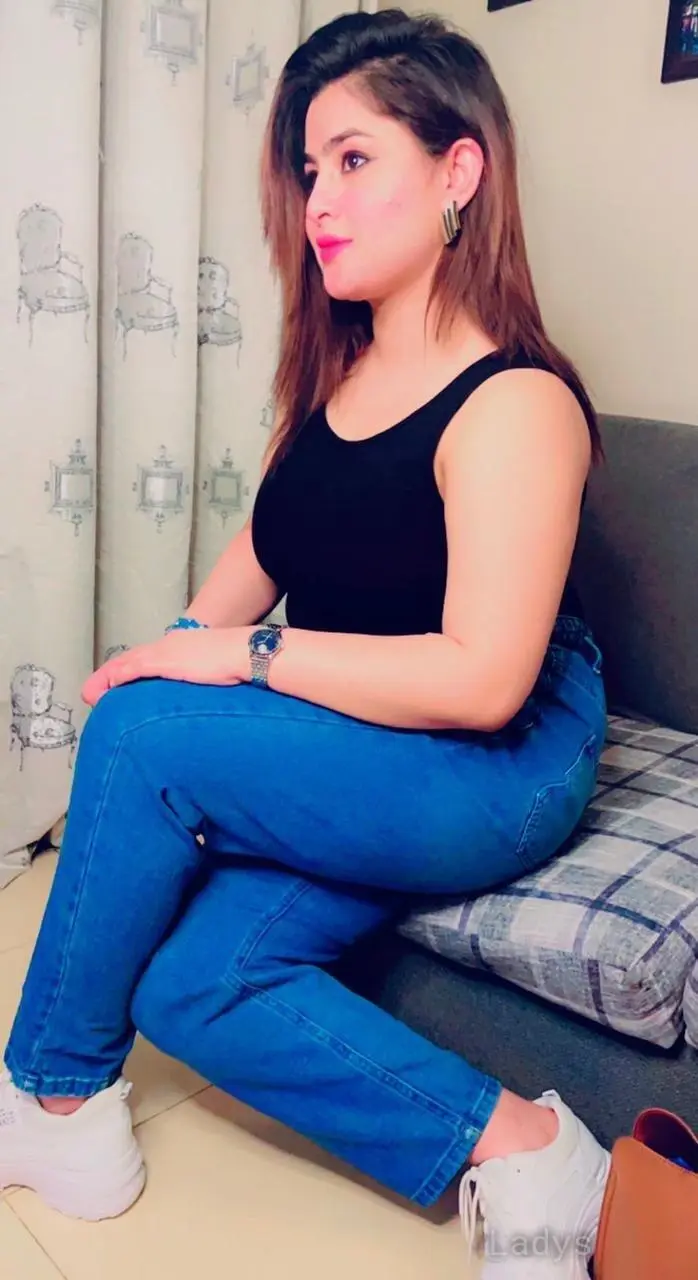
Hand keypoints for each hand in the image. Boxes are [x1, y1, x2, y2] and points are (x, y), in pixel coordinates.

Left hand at [81, 627, 251, 706]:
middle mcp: (168, 647)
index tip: (114, 686)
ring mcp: (166, 652)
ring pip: (127, 664)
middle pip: (130, 661)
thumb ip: (204, 679)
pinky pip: (135, 669)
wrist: (247, 652)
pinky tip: (107, 689)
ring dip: (107, 680)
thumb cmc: (239, 662)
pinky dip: (119, 678)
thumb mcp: (216, 672)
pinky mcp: (166, 660)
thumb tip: (205, 692)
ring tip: (91, 695)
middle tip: (91, 692)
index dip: (127, 673)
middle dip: (109, 676)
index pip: (146, 660)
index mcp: (179, 649)